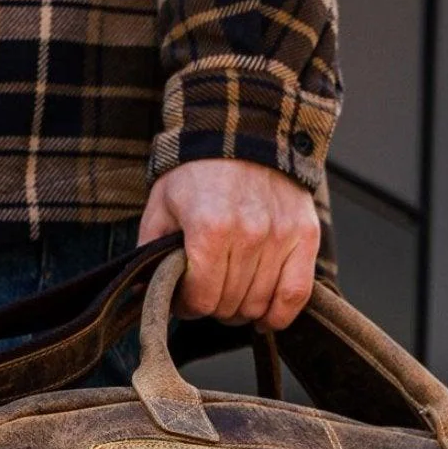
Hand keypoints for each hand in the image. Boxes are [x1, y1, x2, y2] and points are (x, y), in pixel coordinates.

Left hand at [138, 158, 320, 329]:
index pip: (202, 299)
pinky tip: (264, 316)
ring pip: (259, 305)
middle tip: (208, 292)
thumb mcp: (161, 206)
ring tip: (232, 294)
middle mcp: (249, 234)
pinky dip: (279, 314)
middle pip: (230, 305)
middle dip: (213, 306)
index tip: (185, 299)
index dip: (188, 306)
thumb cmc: (198, 172)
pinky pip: (296, 294)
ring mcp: (280, 236)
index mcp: (210, 228)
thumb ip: (150, 251)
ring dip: (242, 309)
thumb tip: (142, 293)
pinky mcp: (305, 235)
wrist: (243, 133)